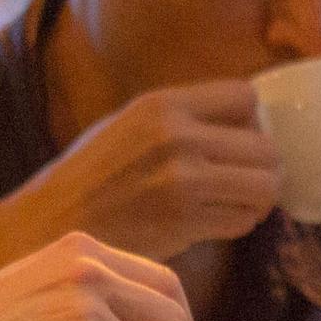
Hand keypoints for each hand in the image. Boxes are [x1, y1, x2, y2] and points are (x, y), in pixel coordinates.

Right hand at [18, 80, 279, 259]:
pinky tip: (216, 220)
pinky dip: (239, 223)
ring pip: (264, 188)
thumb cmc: (94, 172)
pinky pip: (243, 221)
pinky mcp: (185, 224)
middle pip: (266, 148)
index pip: (246, 97)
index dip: (250, 119)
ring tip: (237, 200)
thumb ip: (185, 115)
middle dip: (264, 166)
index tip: (239, 136)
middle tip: (246, 177)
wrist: (54, 222)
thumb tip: (250, 119)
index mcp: (163, 104)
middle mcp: (176, 138)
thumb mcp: (131, 121)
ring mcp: (183, 183)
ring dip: (258, 198)